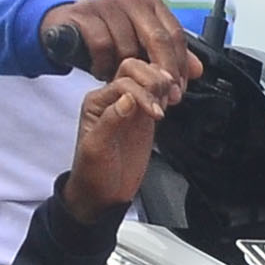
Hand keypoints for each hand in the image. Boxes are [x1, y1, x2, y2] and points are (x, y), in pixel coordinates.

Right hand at [43, 0, 193, 83]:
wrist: (68, 29)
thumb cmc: (109, 36)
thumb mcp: (142, 44)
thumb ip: (170, 55)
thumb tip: (198, 70)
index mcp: (151, 2)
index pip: (175, 35)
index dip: (180, 66)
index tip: (179, 90)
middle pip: (157, 40)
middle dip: (162, 73)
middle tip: (161, 97)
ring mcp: (107, 2)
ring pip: (128, 46)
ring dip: (125, 71)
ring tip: (120, 78)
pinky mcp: (85, 13)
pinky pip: (102, 46)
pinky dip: (103, 64)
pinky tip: (101, 70)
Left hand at [59, 50, 191, 215]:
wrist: (102, 196)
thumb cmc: (92, 175)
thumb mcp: (96, 150)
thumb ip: (110, 121)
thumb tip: (128, 98)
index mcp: (97, 102)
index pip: (123, 81)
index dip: (142, 93)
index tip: (154, 114)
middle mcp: (113, 99)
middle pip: (135, 68)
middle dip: (154, 81)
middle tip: (164, 102)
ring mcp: (130, 107)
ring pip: (148, 77)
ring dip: (163, 84)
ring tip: (169, 102)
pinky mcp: (145, 117)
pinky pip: (158, 94)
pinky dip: (168, 93)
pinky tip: (172, 104)